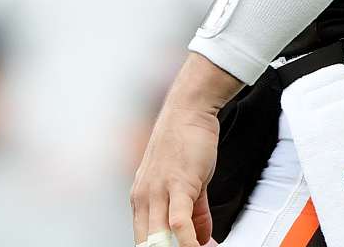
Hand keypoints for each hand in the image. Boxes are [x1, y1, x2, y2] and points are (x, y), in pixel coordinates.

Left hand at [131, 102, 216, 245]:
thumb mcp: (186, 182)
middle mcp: (143, 197)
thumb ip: (194, 212)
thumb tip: (202, 237)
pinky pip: (178, 222)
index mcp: (141, 198)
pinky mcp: (176, 184)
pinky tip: (199, 246)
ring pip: (159, 238)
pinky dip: (188, 241)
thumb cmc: (184, 140)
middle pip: (148, 243)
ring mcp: (157, 191)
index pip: (143, 239)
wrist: (188, 110)